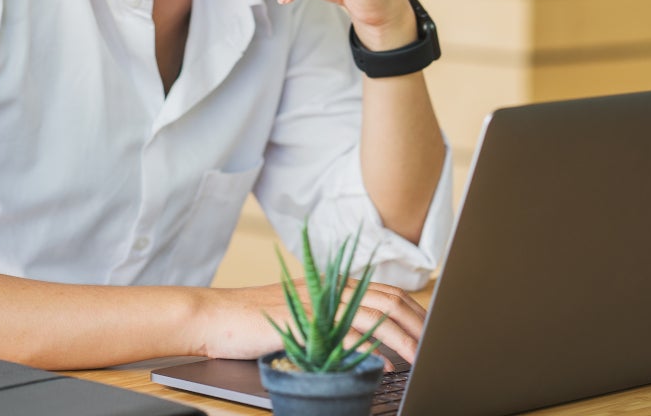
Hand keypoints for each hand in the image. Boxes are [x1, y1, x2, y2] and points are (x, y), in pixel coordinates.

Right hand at [196, 279, 427, 367]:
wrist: (214, 317)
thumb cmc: (253, 323)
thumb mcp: (299, 316)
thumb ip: (329, 320)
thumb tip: (363, 340)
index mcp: (332, 286)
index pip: (385, 292)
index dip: (412, 309)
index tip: (431, 329)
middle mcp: (329, 289)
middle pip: (387, 300)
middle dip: (416, 323)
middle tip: (436, 345)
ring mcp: (318, 303)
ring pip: (373, 315)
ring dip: (401, 338)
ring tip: (420, 357)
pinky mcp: (306, 320)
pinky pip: (346, 334)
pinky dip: (370, 348)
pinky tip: (385, 365)